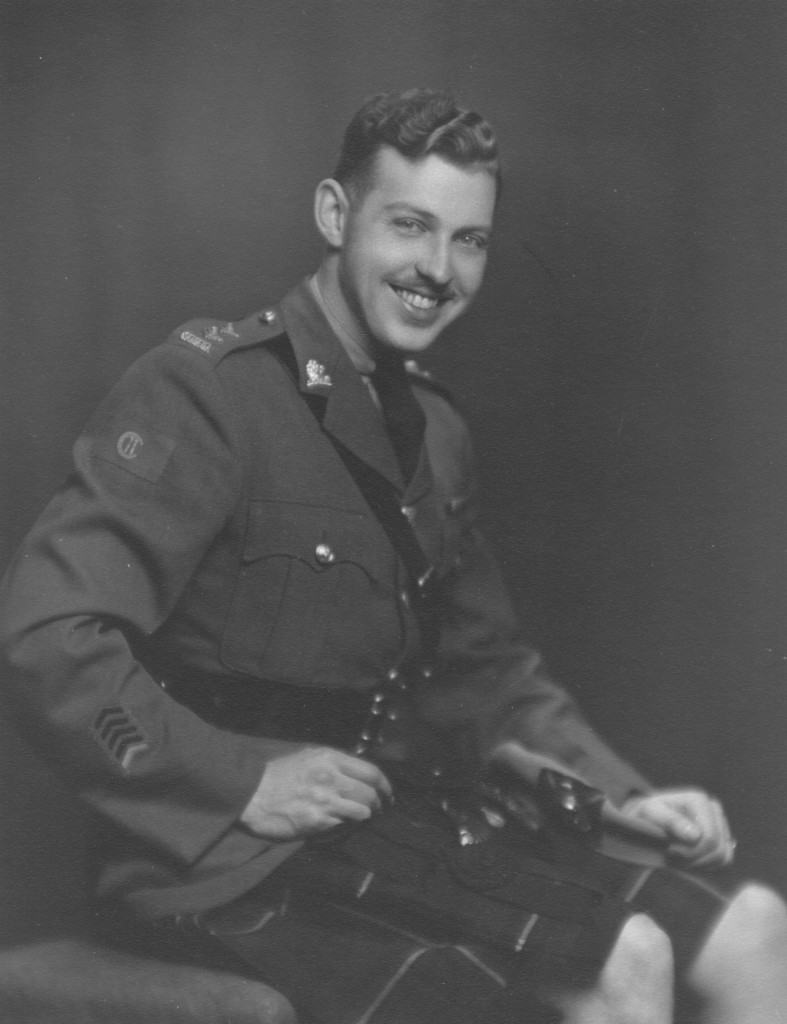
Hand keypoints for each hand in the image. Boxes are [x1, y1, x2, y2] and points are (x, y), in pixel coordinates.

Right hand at [240, 746, 392, 839]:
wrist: (248, 792)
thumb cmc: (275, 774)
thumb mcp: (305, 756)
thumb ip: (330, 763)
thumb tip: (352, 773)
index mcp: (329, 757)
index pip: (370, 771)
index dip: (385, 784)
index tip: (388, 793)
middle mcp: (331, 776)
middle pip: (370, 792)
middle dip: (380, 803)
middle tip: (380, 809)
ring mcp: (325, 799)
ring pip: (362, 810)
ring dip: (367, 816)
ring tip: (364, 818)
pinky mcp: (316, 820)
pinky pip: (343, 824)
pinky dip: (348, 825)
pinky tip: (344, 824)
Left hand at [621, 789, 735, 866]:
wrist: (647, 821)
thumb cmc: (647, 815)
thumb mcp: (651, 813)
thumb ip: (671, 821)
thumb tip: (695, 835)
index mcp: (699, 800)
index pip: (709, 838)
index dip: (691, 853)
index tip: (669, 853)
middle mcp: (713, 808)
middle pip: (717, 849)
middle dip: (694, 860)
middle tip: (672, 860)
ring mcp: (720, 823)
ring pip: (723, 857)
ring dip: (700, 865)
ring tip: (678, 861)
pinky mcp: (722, 837)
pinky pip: (724, 860)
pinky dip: (708, 866)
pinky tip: (689, 862)